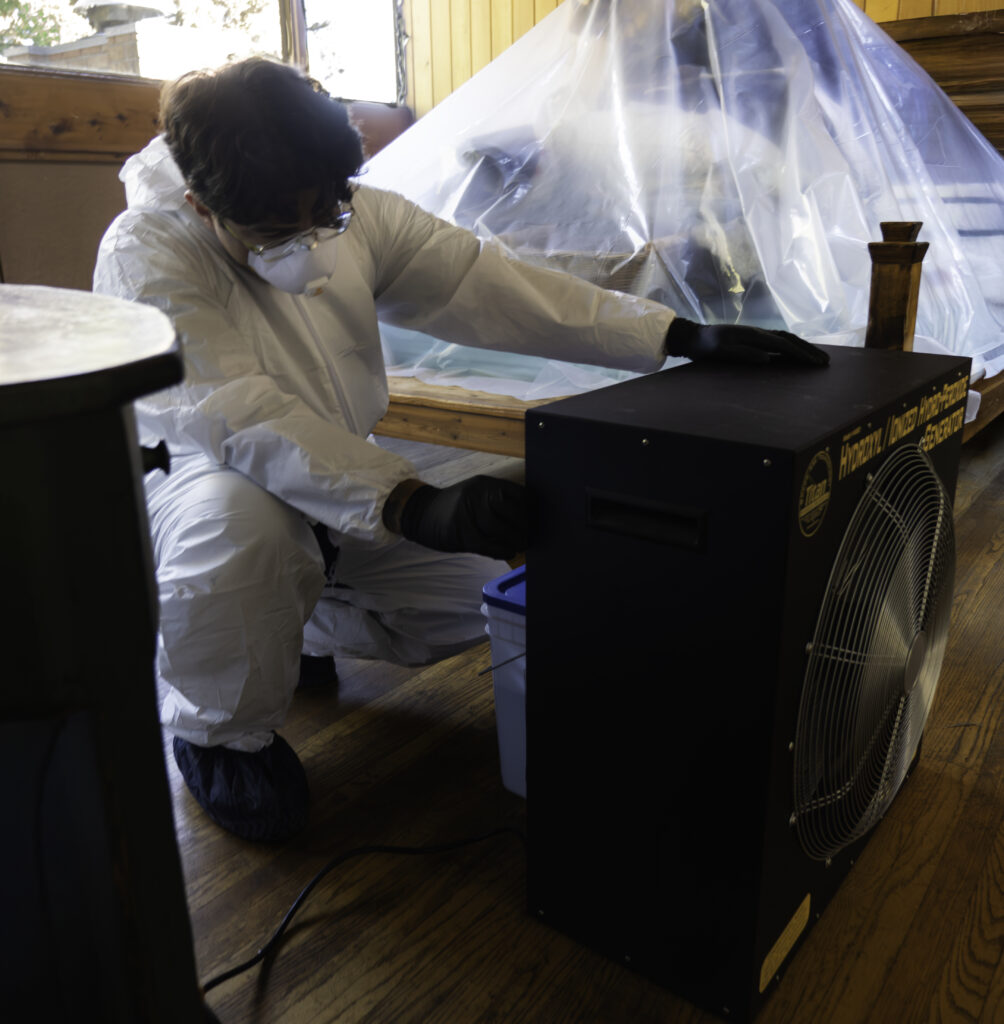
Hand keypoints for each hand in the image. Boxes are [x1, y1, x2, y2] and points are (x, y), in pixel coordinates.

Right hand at [388, 475, 526, 559]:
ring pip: (499, 528)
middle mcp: (476, 495)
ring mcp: (466, 513)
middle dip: (526, 526)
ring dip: (515, 540)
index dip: (533, 509)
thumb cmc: (455, 507)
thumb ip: (499, 502)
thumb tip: (530, 518)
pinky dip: (501, 550)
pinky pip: (486, 545)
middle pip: (511, 511)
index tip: (541, 520)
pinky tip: (510, 553)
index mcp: (484, 484)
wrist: (420, 512)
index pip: (518, 494)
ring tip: (523, 545)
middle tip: (534, 535)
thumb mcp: (476, 495)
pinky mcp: (458, 533)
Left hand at [665, 318, 828, 365]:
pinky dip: (792, 346)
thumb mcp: (721, 352)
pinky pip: (778, 342)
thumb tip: (766, 358)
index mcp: (754, 336)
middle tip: (825, 361)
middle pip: (790, 340)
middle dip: (809, 350)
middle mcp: (759, 333)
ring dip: (803, 348)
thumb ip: (742, 354)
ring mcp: (757, 335)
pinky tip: (798, 353)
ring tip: (818, 358)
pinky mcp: (754, 339)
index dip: (800, 354)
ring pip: (786, 339)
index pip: (783, 345)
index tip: (814, 363)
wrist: (695, 337)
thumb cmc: (706, 347)